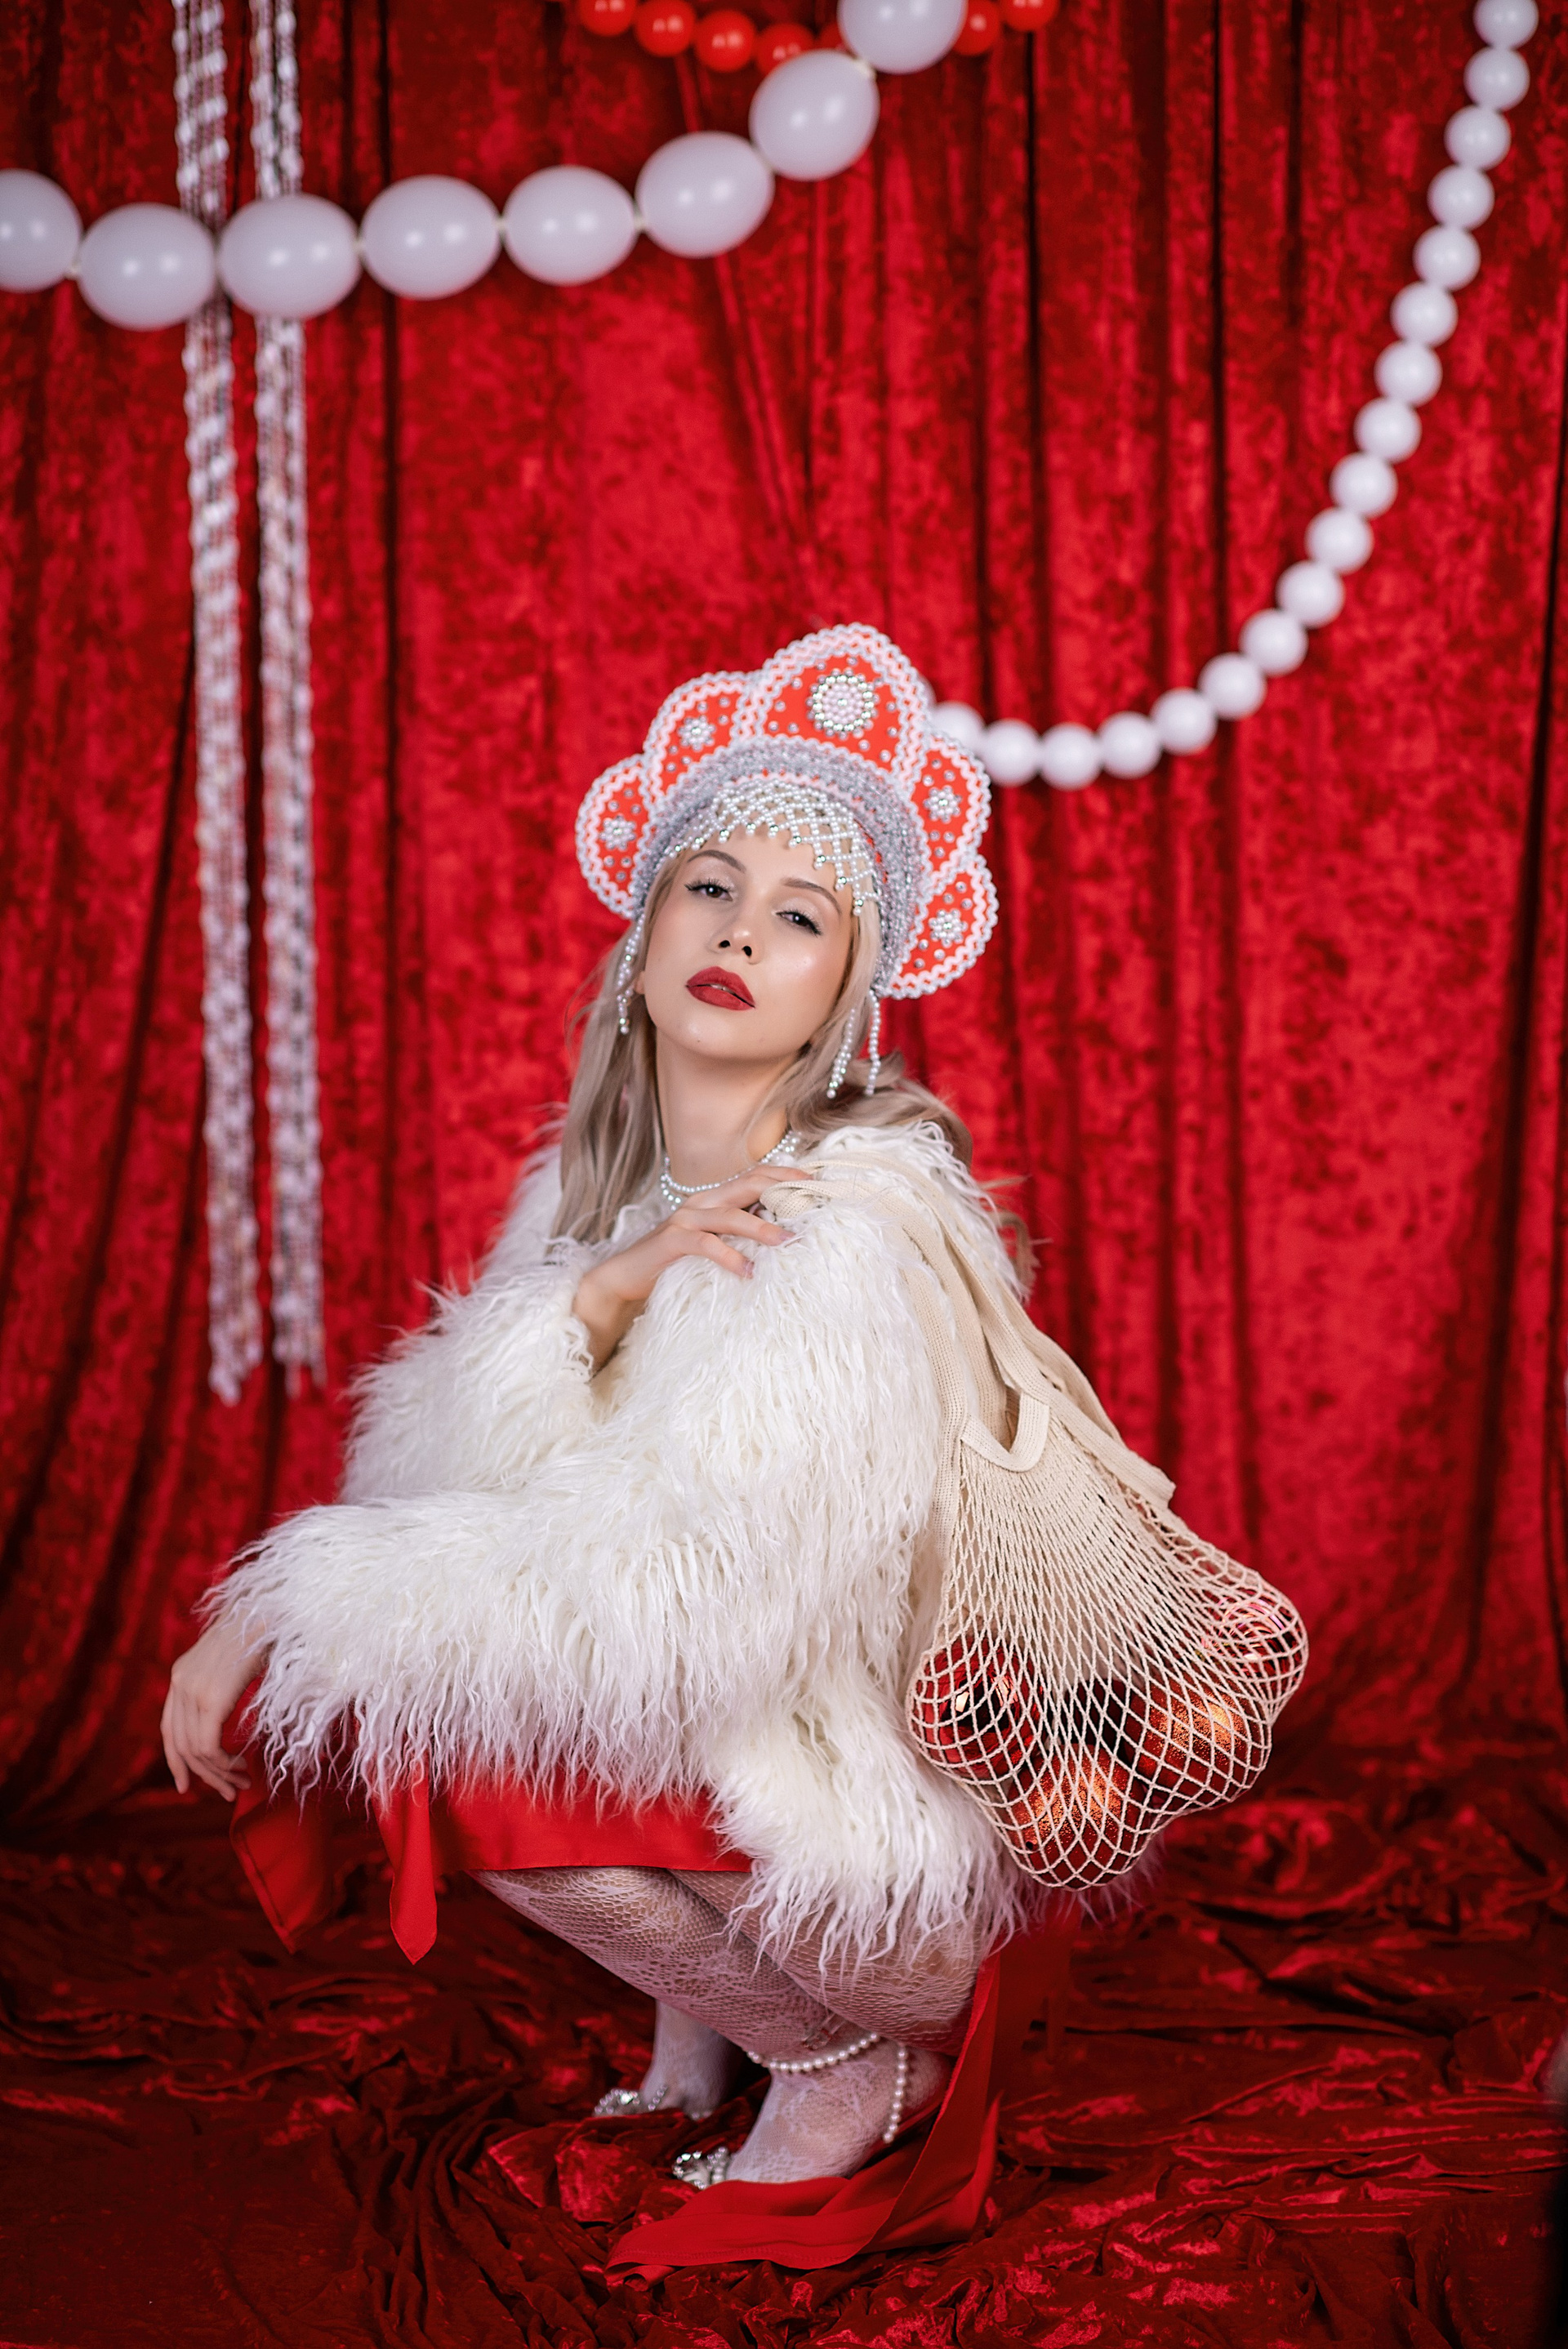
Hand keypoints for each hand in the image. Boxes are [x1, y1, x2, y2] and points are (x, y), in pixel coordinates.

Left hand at [160, 1613, 267, 1802]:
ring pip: (196, 1750)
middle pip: (180, 1745)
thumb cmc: (264, 1633)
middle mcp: (180, 1682)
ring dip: (219, 1773)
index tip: (186, 1785)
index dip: (176, 1761)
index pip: (169, 1730)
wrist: (273, 1609)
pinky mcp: (211, 1698)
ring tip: (242, 1783)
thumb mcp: (233, 1662)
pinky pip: (208, 1745)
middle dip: (203, 1775)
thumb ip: (222, 1687)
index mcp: (182, 1673)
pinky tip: (242, 1766)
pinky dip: (223, 1764)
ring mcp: (193, 1690)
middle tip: (228, 1792)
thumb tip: (226, 1720)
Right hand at [572, 1168, 806, 1372]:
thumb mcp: (712, 1244)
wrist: (626, 1277)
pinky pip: (706, 1244)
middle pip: (748, 1184)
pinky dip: (729, 1257)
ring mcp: (685, 1218)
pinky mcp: (672, 1240)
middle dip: (783, 1190)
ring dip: (762, 1228)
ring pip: (730, 1214)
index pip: (755, 1176)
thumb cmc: (674, 1262)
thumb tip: (783, 1237)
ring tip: (788, 1241)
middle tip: (813, 1201)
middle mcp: (701, 1201)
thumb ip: (738, 1235)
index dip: (786, 1176)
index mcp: (714, 1198)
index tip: (818, 1184)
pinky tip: (748, 1272)